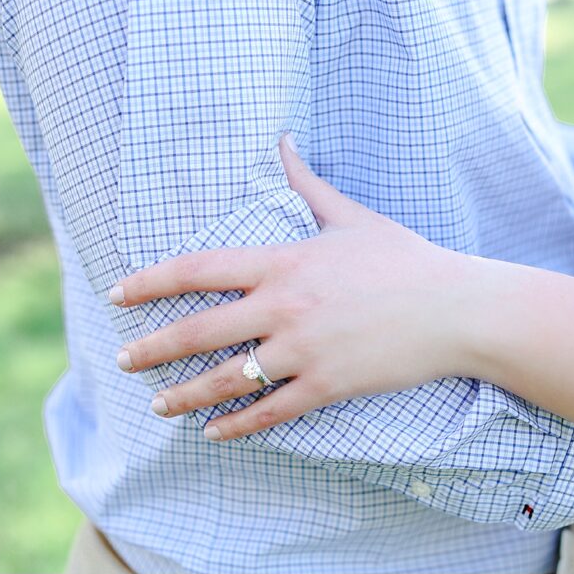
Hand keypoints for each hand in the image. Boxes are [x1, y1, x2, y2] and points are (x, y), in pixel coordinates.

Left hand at [112, 136, 477, 440]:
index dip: (150, 282)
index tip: (118, 294)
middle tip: (124, 362)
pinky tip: (213, 433)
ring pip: (225, 379)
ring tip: (158, 405)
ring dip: (184, 395)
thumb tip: (283, 141)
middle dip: (152, 349)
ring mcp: (303, 350)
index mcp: (284, 261)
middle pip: (197, 331)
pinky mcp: (326, 385)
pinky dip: (236, 426)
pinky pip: (269, 411)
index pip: (198, 269)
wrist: (455, 309)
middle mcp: (283, 307)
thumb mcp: (352, 216)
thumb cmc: (405, 259)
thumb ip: (307, 183)